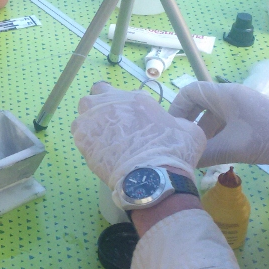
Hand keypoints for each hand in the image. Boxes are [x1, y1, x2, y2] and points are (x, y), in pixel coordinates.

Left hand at [71, 82, 205, 190]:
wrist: (151, 178)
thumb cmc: (173, 152)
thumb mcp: (189, 131)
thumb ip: (176, 122)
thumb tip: (176, 125)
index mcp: (135, 98)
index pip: (122, 91)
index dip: (123, 103)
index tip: (128, 116)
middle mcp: (109, 103)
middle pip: (96, 94)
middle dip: (100, 104)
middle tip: (111, 122)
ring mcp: (92, 121)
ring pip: (83, 115)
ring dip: (91, 123)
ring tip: (103, 140)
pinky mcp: (82, 140)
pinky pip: (80, 136)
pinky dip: (87, 142)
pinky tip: (99, 153)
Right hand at [169, 81, 268, 166]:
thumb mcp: (233, 147)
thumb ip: (204, 154)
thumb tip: (181, 164)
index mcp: (224, 95)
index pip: (189, 92)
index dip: (176, 108)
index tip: (171, 129)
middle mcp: (231, 98)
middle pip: (200, 106)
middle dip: (189, 125)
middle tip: (181, 144)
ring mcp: (244, 109)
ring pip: (214, 118)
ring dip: (204, 135)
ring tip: (197, 154)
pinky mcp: (253, 121)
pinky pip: (227, 126)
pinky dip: (218, 138)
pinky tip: (217, 156)